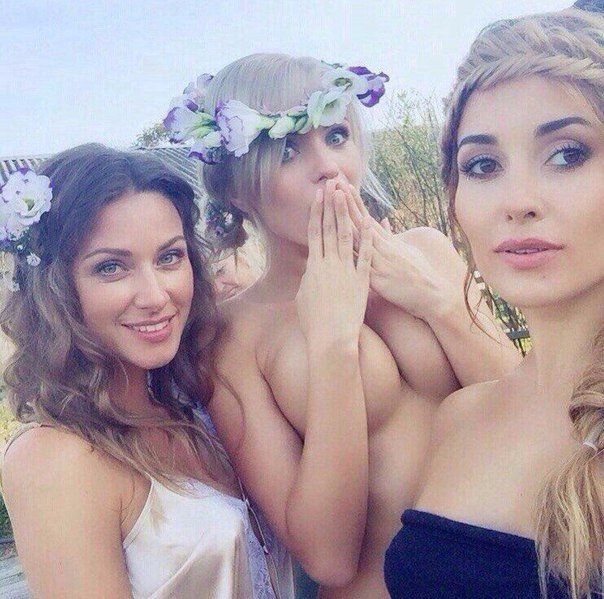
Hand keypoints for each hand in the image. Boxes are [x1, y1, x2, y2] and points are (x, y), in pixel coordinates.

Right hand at [296, 181, 372, 346]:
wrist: (331, 339)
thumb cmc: (313, 322)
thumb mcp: (304, 296)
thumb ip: (309, 278)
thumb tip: (311, 269)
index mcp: (313, 267)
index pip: (315, 233)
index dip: (316, 213)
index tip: (318, 196)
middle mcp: (329, 264)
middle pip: (330, 228)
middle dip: (331, 205)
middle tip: (332, 185)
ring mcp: (347, 271)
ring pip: (347, 236)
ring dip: (346, 214)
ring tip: (346, 196)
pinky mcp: (362, 280)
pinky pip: (365, 255)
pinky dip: (367, 238)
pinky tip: (369, 221)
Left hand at [342, 183, 460, 321]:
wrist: (433, 295)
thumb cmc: (419, 274)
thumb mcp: (406, 251)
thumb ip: (393, 236)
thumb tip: (385, 221)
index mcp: (388, 242)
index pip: (367, 218)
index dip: (354, 202)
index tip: (343, 186)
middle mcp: (384, 248)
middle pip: (361, 222)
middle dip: (346, 203)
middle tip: (334, 185)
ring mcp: (381, 262)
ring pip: (360, 238)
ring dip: (345, 220)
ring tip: (335, 203)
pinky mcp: (380, 279)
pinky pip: (363, 264)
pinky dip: (353, 252)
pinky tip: (341, 242)